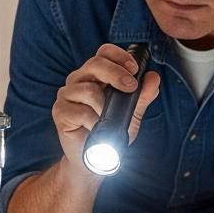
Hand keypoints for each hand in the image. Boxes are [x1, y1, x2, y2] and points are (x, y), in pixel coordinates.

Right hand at [53, 43, 160, 173]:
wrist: (94, 159)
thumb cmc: (110, 132)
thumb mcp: (132, 113)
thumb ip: (142, 96)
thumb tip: (153, 78)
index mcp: (95, 75)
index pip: (104, 53)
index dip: (118, 56)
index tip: (134, 68)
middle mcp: (78, 80)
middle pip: (95, 64)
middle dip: (115, 73)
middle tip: (130, 87)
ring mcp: (66, 95)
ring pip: (88, 90)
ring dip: (104, 106)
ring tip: (108, 120)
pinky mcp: (60, 112)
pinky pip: (81, 111)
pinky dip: (93, 121)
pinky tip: (96, 129)